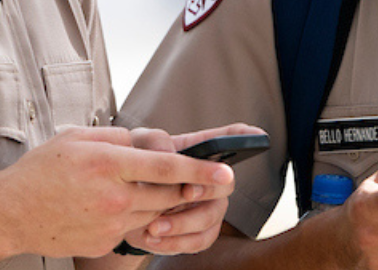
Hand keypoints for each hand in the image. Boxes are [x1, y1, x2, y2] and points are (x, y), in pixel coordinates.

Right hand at [0, 126, 234, 257]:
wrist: (11, 213)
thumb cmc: (40, 173)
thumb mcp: (76, 138)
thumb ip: (118, 136)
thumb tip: (148, 141)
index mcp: (107, 163)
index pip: (167, 166)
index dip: (200, 169)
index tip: (225, 172)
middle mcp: (113, 196)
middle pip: (169, 195)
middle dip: (187, 189)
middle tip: (196, 183)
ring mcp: (110, 223)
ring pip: (154, 213)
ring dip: (156, 203)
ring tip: (136, 191)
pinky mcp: (105, 242)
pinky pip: (133, 229)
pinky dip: (133, 218)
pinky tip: (110, 208)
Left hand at [119, 123, 264, 254]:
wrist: (121, 206)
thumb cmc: (134, 168)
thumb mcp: (135, 146)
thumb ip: (152, 141)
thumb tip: (169, 151)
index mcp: (199, 152)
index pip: (229, 139)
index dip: (244, 137)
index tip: (256, 135)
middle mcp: (212, 179)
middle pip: (225, 183)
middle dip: (206, 189)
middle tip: (185, 192)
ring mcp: (210, 207)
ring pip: (210, 218)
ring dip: (182, 224)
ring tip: (153, 226)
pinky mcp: (201, 232)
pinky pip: (198, 241)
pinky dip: (174, 242)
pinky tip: (151, 237)